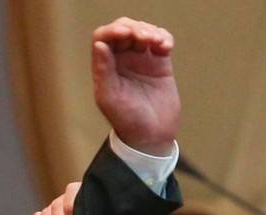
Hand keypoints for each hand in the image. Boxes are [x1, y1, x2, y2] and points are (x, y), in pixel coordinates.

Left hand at [91, 18, 178, 154]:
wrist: (152, 136)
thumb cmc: (127, 120)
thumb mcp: (110, 98)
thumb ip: (103, 70)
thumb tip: (99, 44)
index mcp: (106, 66)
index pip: (104, 37)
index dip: (112, 31)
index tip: (124, 34)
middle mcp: (122, 60)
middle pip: (124, 29)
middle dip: (134, 28)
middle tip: (143, 39)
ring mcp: (141, 59)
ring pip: (143, 31)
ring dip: (150, 31)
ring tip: (156, 43)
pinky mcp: (159, 62)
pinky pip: (161, 40)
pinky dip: (164, 38)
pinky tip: (165, 47)